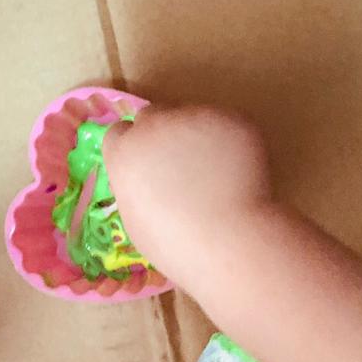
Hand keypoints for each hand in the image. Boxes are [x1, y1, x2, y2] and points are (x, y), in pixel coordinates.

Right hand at [104, 106, 271, 281]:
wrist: (230, 240)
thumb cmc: (176, 245)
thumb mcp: (137, 220)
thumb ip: (137, 186)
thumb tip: (150, 179)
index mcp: (126, 150)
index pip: (120, 132)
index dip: (135, 147)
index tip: (148, 166)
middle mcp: (156, 124)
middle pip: (154, 116)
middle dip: (164, 135)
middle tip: (183, 168)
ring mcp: (195, 116)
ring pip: (193, 118)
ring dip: (199, 137)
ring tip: (218, 176)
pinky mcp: (231, 118)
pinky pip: (227, 125)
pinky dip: (231, 143)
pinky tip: (240, 172)